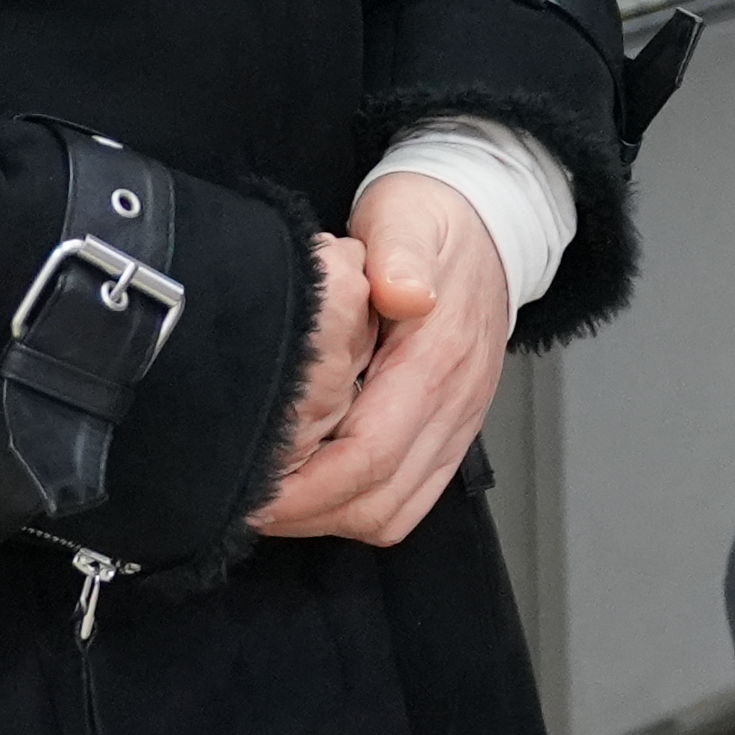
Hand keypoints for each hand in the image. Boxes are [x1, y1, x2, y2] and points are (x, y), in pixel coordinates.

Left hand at [254, 173, 515, 547]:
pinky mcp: (453, 431)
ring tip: (275, 500)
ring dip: (331, 517)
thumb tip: (404, 292)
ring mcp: (458, 422)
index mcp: (437, 359)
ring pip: (396, 511)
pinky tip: (320, 487)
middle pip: (380, 499)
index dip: (305, 488)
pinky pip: (412, 499)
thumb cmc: (433, 222)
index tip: (252, 493)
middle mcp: (455, 402)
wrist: (489, 223)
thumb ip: (401, 254)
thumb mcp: (405, 217)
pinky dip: (362, 508)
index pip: (370, 455)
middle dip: (306, 514)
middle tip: (244, 504)